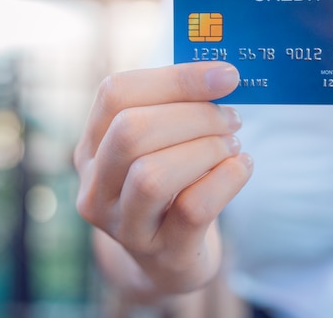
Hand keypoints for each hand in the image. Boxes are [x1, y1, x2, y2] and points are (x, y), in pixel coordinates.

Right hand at [74, 62, 252, 294]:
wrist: (169, 259)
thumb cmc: (171, 187)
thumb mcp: (160, 146)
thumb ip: (176, 109)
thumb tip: (221, 74)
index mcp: (91, 146)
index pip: (115, 93)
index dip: (175, 78)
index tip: (225, 75)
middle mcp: (95, 187)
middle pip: (130, 131)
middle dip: (194, 116)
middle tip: (231, 119)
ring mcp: (123, 226)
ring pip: (152, 175)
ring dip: (206, 149)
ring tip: (232, 145)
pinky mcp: (161, 253)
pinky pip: (192, 209)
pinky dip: (226, 180)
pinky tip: (241, 167)